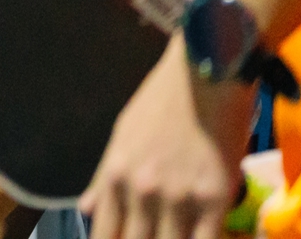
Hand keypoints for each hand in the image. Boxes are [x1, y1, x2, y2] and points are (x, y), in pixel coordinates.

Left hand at [80, 35, 252, 238]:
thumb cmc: (161, 102)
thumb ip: (103, 179)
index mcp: (115, 176)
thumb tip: (85, 210)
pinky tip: (201, 238)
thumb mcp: (121, 135)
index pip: (105, 233)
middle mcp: (141, 193)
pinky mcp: (215, 200)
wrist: (204, 77)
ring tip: (172, 236)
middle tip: (151, 236)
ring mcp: (178, 199)